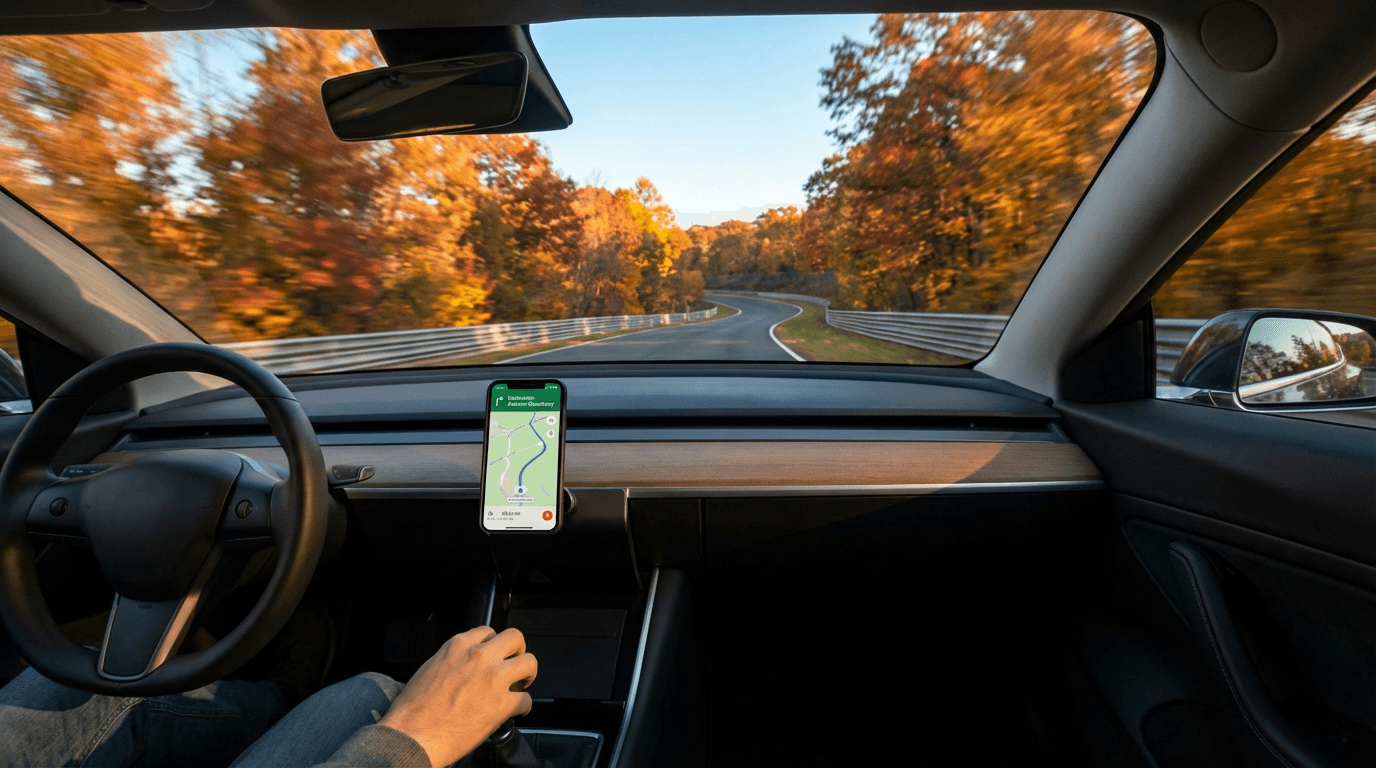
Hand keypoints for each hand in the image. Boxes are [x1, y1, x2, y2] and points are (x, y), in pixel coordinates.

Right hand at [379, 626, 536, 767]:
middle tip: (513, 666)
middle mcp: (479, 657)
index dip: (494, 646)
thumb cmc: (414, 708)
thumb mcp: (431, 667)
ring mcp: (494, 678)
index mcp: (459, 646)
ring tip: (519, 685)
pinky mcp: (502, 704)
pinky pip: (526, 700)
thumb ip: (454, 660)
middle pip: (515, 638)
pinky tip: (516, 711)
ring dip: (527, 675)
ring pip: (530, 663)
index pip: (489, 632)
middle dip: (517, 652)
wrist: (412, 735)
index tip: (495, 656)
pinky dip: (524, 706)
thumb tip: (465, 666)